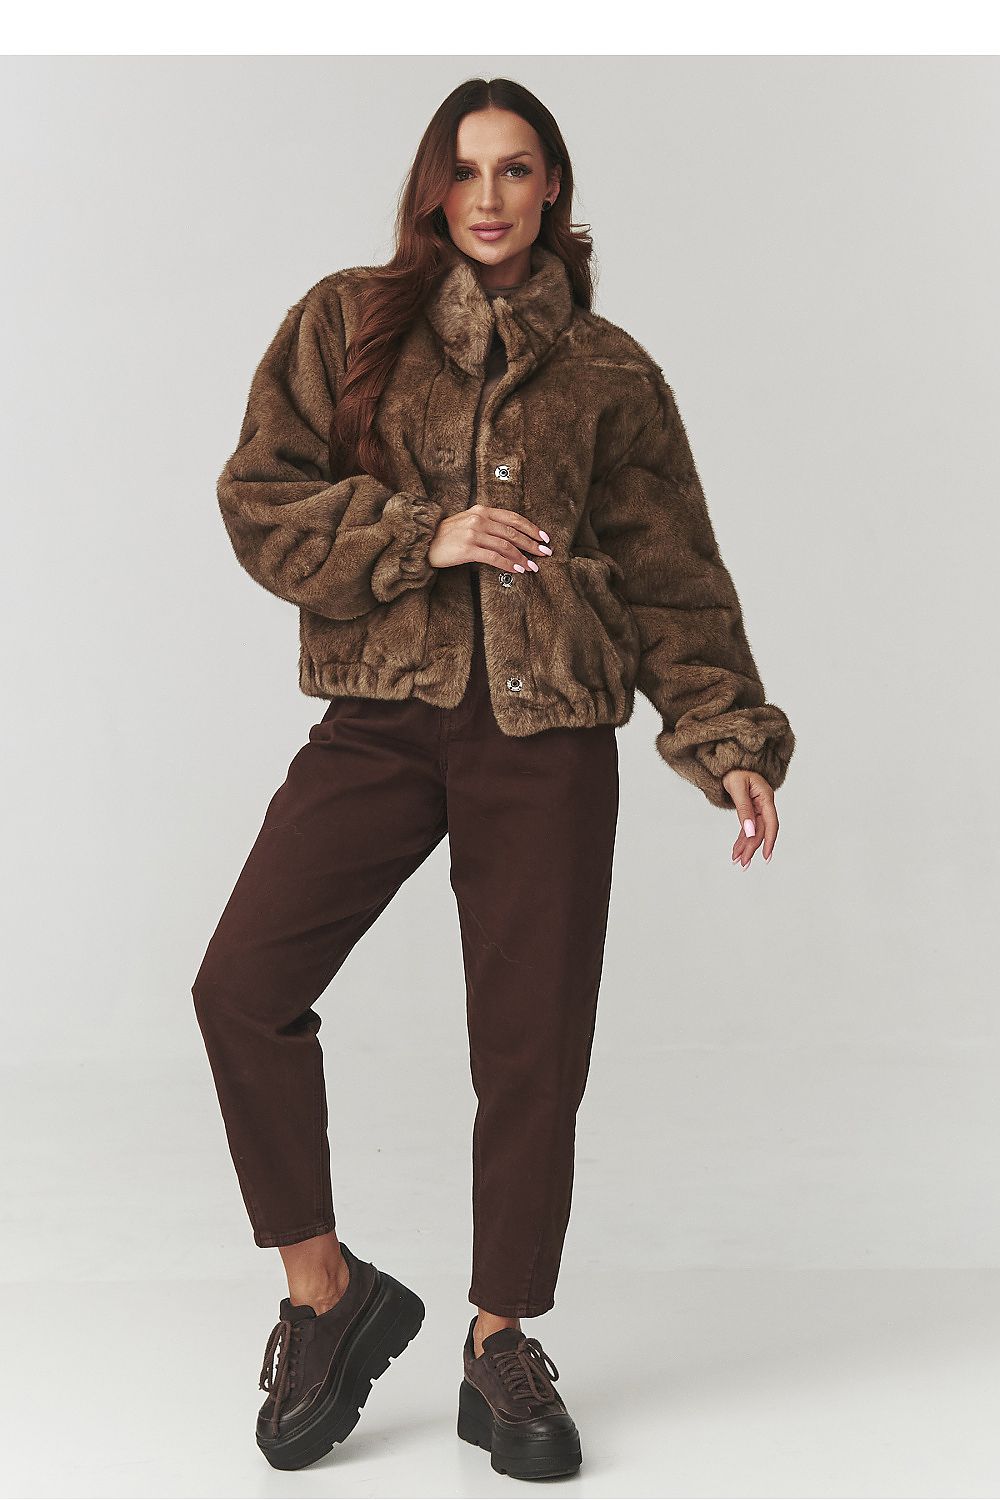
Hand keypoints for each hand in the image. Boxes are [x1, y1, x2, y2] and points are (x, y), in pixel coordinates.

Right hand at [427, 504, 551, 572]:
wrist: (424, 542)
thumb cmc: (446, 535)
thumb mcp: (467, 522)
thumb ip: (486, 523)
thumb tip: (509, 535)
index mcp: (481, 511)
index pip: (512, 518)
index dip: (531, 528)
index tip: (543, 537)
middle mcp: (479, 519)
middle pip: (513, 532)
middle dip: (532, 543)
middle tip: (545, 553)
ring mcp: (473, 533)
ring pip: (506, 545)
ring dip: (522, 557)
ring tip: (533, 566)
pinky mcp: (468, 548)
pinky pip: (494, 557)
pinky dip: (509, 564)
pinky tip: (517, 570)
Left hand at [722, 769, 778, 865]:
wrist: (730, 763)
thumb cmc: (734, 771)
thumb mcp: (737, 788)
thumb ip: (744, 810)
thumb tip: (750, 831)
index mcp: (766, 797)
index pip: (770, 823)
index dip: (769, 840)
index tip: (766, 856)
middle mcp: (764, 805)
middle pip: (761, 830)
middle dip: (752, 848)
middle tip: (743, 864)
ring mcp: (758, 808)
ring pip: (754, 832)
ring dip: (746, 846)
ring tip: (738, 861)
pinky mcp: (751, 811)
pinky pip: (748, 828)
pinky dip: (742, 839)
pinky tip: (737, 850)